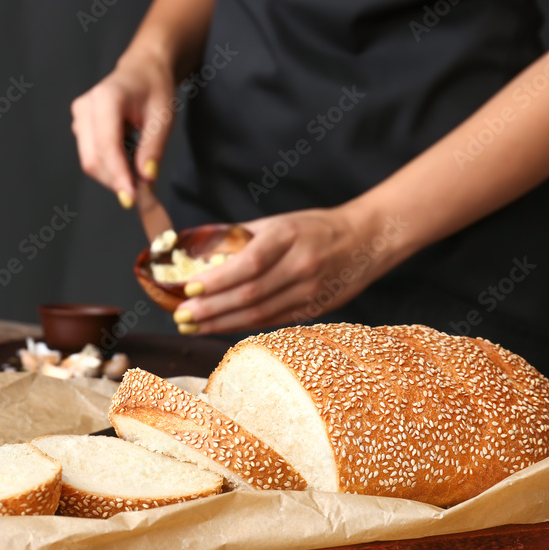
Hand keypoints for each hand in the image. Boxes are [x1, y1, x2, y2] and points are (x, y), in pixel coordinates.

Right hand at [70, 53, 175, 205]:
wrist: (143, 69)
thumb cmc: (154, 87)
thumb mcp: (163, 117)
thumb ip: (153, 149)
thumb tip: (145, 179)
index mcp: (106, 99)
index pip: (107, 147)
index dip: (118, 176)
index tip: (132, 198)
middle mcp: (85, 108)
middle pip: (93, 160)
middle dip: (117, 181)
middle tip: (144, 192)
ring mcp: (79, 118)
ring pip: (91, 162)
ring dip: (114, 176)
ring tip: (140, 173)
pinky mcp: (81, 128)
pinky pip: (92, 157)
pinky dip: (111, 168)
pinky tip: (129, 163)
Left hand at [172, 208, 405, 334]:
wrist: (367, 240)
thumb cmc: (315, 228)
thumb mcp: (279, 222)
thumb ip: (242, 237)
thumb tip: (199, 253)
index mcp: (288, 236)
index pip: (248, 263)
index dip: (217, 280)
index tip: (189, 287)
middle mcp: (301, 265)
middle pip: (250, 294)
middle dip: (211, 308)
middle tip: (182, 315)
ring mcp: (310, 291)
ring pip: (260, 314)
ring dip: (221, 322)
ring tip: (193, 326)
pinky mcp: (315, 309)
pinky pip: (273, 321)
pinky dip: (243, 326)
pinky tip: (220, 327)